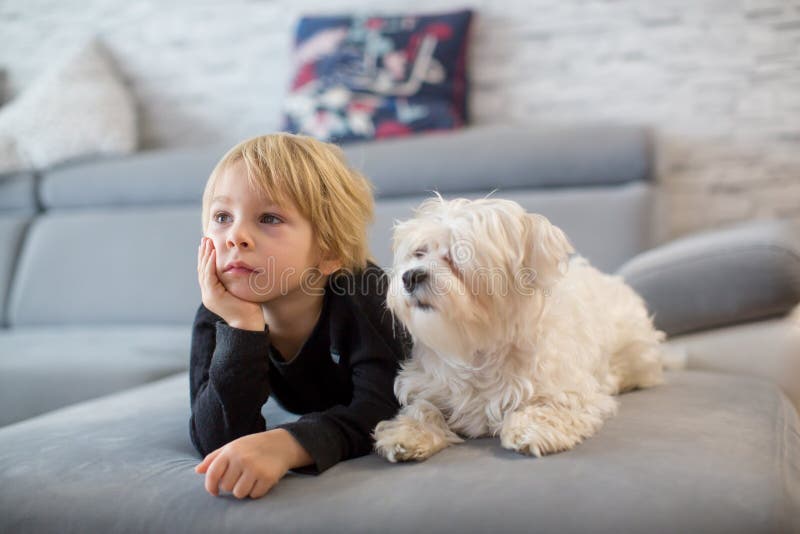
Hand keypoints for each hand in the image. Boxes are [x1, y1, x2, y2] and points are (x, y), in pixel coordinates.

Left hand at [195, 429, 310, 498]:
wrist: (281, 443)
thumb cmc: (252, 446)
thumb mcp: (233, 447)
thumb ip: (214, 458)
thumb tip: (197, 471)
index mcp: (230, 451)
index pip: (212, 474)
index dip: (210, 487)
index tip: (214, 492)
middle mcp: (242, 459)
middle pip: (227, 487)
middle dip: (233, 485)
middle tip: (242, 477)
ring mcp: (255, 468)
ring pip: (239, 493)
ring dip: (244, 490)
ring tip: (251, 479)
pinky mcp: (268, 477)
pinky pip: (254, 495)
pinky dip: (257, 491)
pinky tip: (261, 480)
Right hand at [197, 237, 264, 330]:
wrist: (249, 324)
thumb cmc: (250, 308)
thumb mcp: (240, 289)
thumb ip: (235, 280)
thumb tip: (240, 266)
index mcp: (213, 293)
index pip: (207, 272)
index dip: (207, 257)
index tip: (209, 244)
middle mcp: (208, 294)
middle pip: (203, 269)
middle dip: (204, 253)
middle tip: (205, 238)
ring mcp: (209, 295)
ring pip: (204, 271)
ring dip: (205, 255)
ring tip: (207, 242)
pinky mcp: (213, 296)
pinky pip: (209, 276)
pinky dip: (210, 263)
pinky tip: (213, 253)